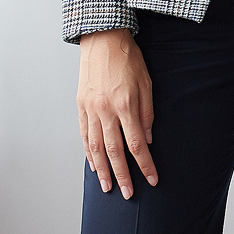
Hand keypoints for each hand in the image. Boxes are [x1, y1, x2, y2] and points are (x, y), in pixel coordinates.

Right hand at [77, 28, 157, 198]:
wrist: (102, 39)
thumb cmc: (128, 59)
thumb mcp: (146, 83)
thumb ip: (147, 113)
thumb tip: (148, 140)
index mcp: (125, 105)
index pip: (137, 144)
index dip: (145, 165)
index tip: (152, 179)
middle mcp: (106, 110)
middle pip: (115, 151)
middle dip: (123, 175)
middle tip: (128, 194)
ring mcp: (91, 109)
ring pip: (96, 147)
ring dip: (103, 170)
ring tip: (108, 187)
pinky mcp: (81, 106)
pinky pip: (84, 135)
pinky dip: (88, 153)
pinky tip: (94, 165)